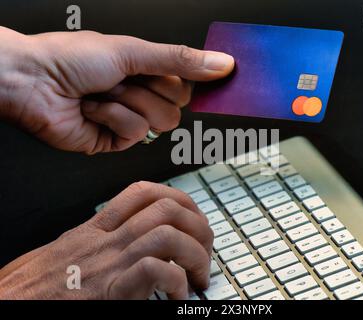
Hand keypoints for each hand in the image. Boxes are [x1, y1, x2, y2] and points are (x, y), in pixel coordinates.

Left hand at [0, 27, 233, 153]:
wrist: (32, 82)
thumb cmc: (72, 58)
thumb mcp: (134, 51)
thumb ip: (180, 60)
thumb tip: (222, 63)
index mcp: (147, 70)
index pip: (186, 85)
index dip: (181, 81)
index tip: (177, 76)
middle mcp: (140, 95)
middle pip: (176, 108)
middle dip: (147, 91)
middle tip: (122, 79)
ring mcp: (128, 119)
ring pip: (159, 123)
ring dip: (128, 103)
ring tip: (103, 92)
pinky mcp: (115, 140)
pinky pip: (135, 135)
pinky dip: (112, 118)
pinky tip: (93, 109)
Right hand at [0, 182, 213, 298]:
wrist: (13, 306)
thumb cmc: (37, 288)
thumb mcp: (67, 252)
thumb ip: (97, 241)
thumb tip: (131, 239)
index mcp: (96, 229)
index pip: (142, 192)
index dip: (178, 197)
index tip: (192, 217)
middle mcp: (105, 240)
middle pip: (165, 207)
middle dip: (198, 223)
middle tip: (205, 248)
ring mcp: (108, 264)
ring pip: (167, 233)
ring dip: (196, 253)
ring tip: (199, 275)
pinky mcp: (110, 291)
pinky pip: (156, 270)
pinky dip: (177, 282)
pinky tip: (176, 298)